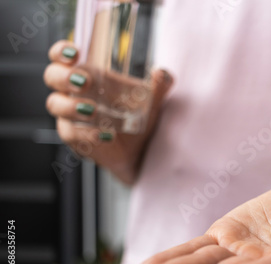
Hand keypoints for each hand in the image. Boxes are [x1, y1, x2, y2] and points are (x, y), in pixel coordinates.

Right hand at [43, 40, 172, 183]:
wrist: (139, 151)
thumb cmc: (138, 117)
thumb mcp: (151, 100)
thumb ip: (158, 86)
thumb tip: (164, 75)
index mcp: (86, 74)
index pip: (62, 57)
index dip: (61, 51)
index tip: (74, 52)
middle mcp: (72, 92)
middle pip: (52, 77)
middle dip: (64, 76)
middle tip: (84, 81)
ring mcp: (69, 115)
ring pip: (56, 105)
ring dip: (73, 106)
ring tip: (94, 111)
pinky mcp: (74, 137)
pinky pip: (71, 133)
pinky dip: (87, 133)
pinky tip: (105, 135)